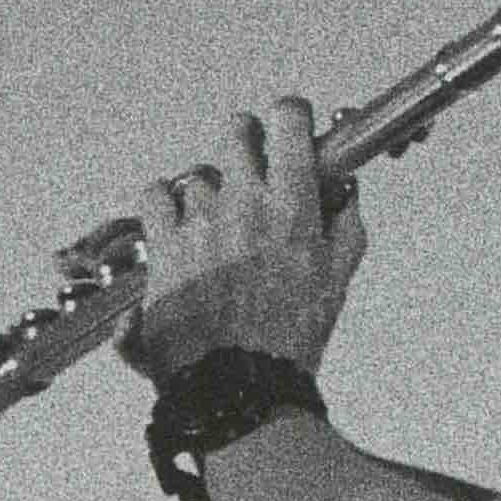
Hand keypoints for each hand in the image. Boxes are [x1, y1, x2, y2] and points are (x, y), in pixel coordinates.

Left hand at [122, 97, 366, 381]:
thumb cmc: (289, 339)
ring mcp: (198, 221)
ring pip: (197, 174)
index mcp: (292, 205)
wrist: (236, 383)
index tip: (289, 125)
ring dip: (208, 191)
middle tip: (252, 168)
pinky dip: (164, 206)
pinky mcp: (162, 244)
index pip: (288, 122)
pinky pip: (155, 197)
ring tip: (217, 224)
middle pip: (236, 131)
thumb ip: (345, 226)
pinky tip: (178, 227)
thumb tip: (344, 192)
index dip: (290, 117)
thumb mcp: (337, 280)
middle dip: (246, 141)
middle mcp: (242, 202)